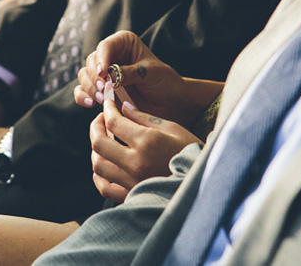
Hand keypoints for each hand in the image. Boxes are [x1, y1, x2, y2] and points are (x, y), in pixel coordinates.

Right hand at [74, 31, 193, 125]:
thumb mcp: (151, 73)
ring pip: (84, 76)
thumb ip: (130, 72)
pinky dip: (83, 97)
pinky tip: (91, 104)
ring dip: (89, 87)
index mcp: (124, 43)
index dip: (102, 59)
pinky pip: (82, 91)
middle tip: (103, 90)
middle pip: (91, 61)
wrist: (170, 104)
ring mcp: (104, 74)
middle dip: (94, 76)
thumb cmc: (165, 83)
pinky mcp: (100, 90)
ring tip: (102, 99)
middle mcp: (111, 55)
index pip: (105, 46)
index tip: (103, 74)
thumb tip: (109, 75)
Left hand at [89, 86, 201, 202]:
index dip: (107, 109)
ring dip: (96, 150)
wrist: (204, 183)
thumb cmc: (191, 151)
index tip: (107, 104)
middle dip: (95, 127)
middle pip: (99, 143)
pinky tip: (104, 164)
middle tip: (100, 120)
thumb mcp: (172, 128)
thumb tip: (123, 108)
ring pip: (98, 165)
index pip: (114, 121)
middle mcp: (136, 162)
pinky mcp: (132, 195)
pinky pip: (104, 186)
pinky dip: (99, 174)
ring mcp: (132, 181)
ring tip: (103, 140)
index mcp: (147, 141)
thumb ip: (144, 118)